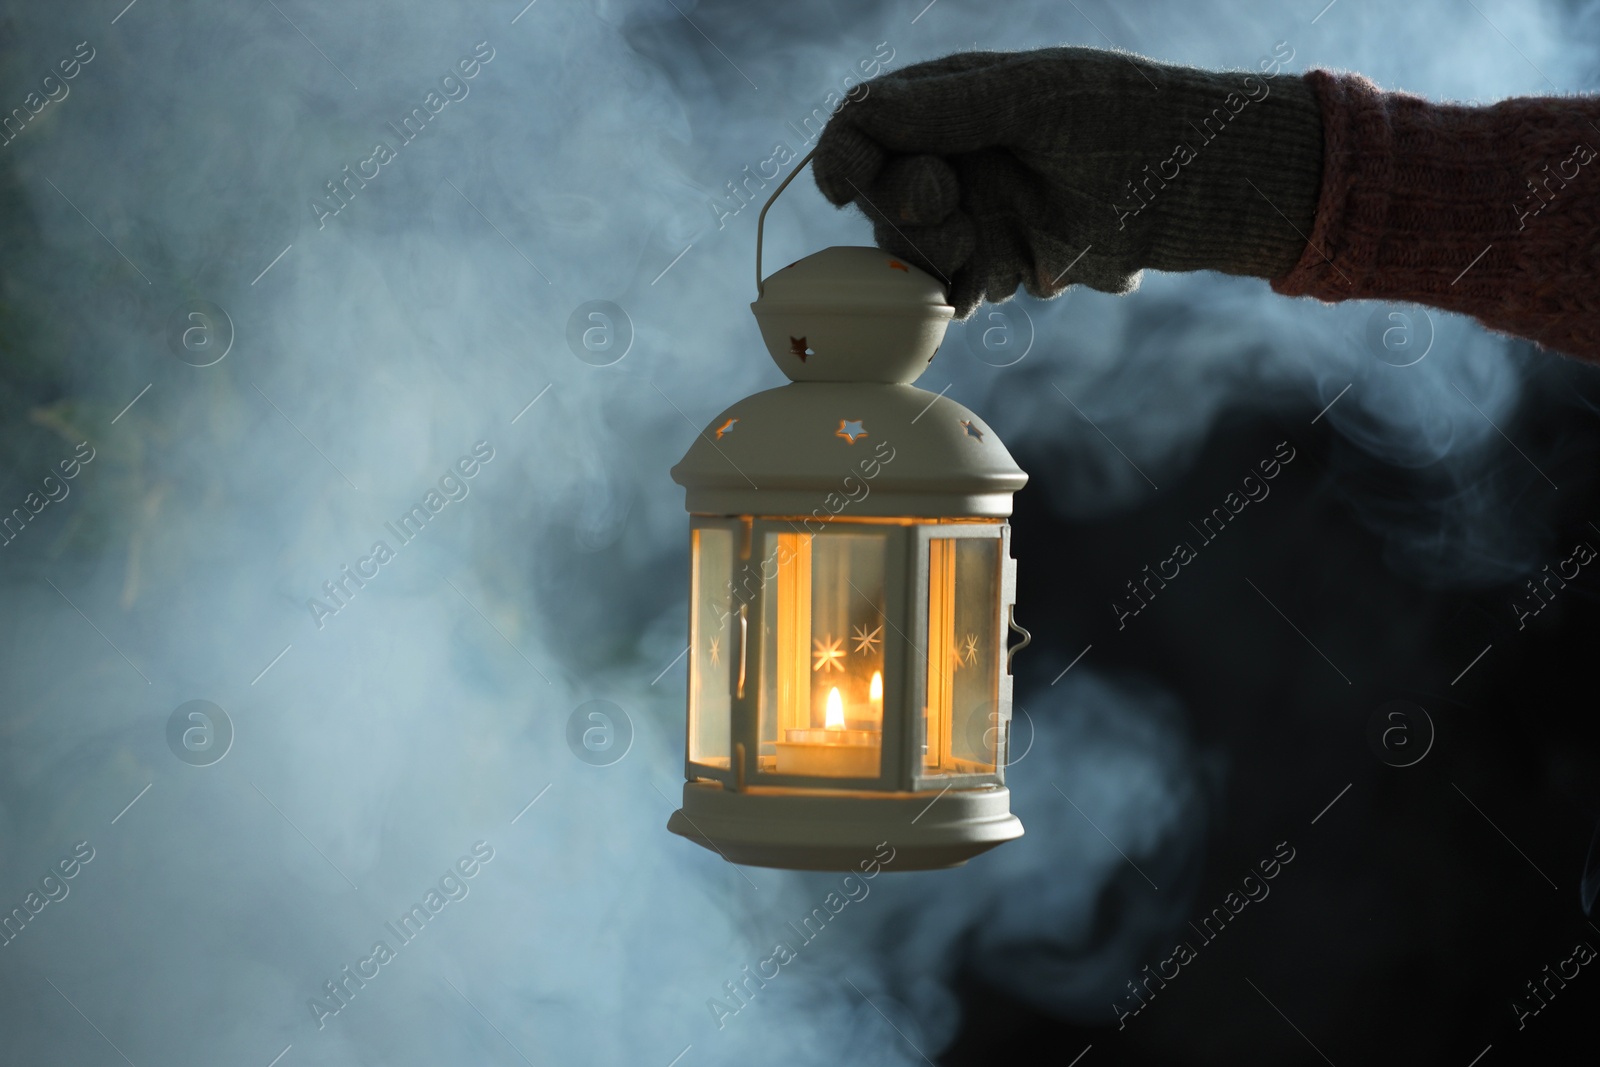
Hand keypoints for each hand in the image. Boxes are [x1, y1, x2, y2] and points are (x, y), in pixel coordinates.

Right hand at [812, 47, 1323, 317]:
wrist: (1196, 184)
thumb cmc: (1122, 117)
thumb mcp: (1028, 97)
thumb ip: (941, 107)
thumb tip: (855, 119)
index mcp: (949, 102)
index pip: (866, 129)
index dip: (844, 157)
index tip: (843, 183)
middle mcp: (953, 160)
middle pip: (880, 201)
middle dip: (906, 209)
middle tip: (948, 200)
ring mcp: (975, 217)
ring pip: (913, 258)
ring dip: (947, 254)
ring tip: (1003, 237)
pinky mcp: (1002, 267)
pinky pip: (957, 294)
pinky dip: (982, 284)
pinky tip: (1031, 264)